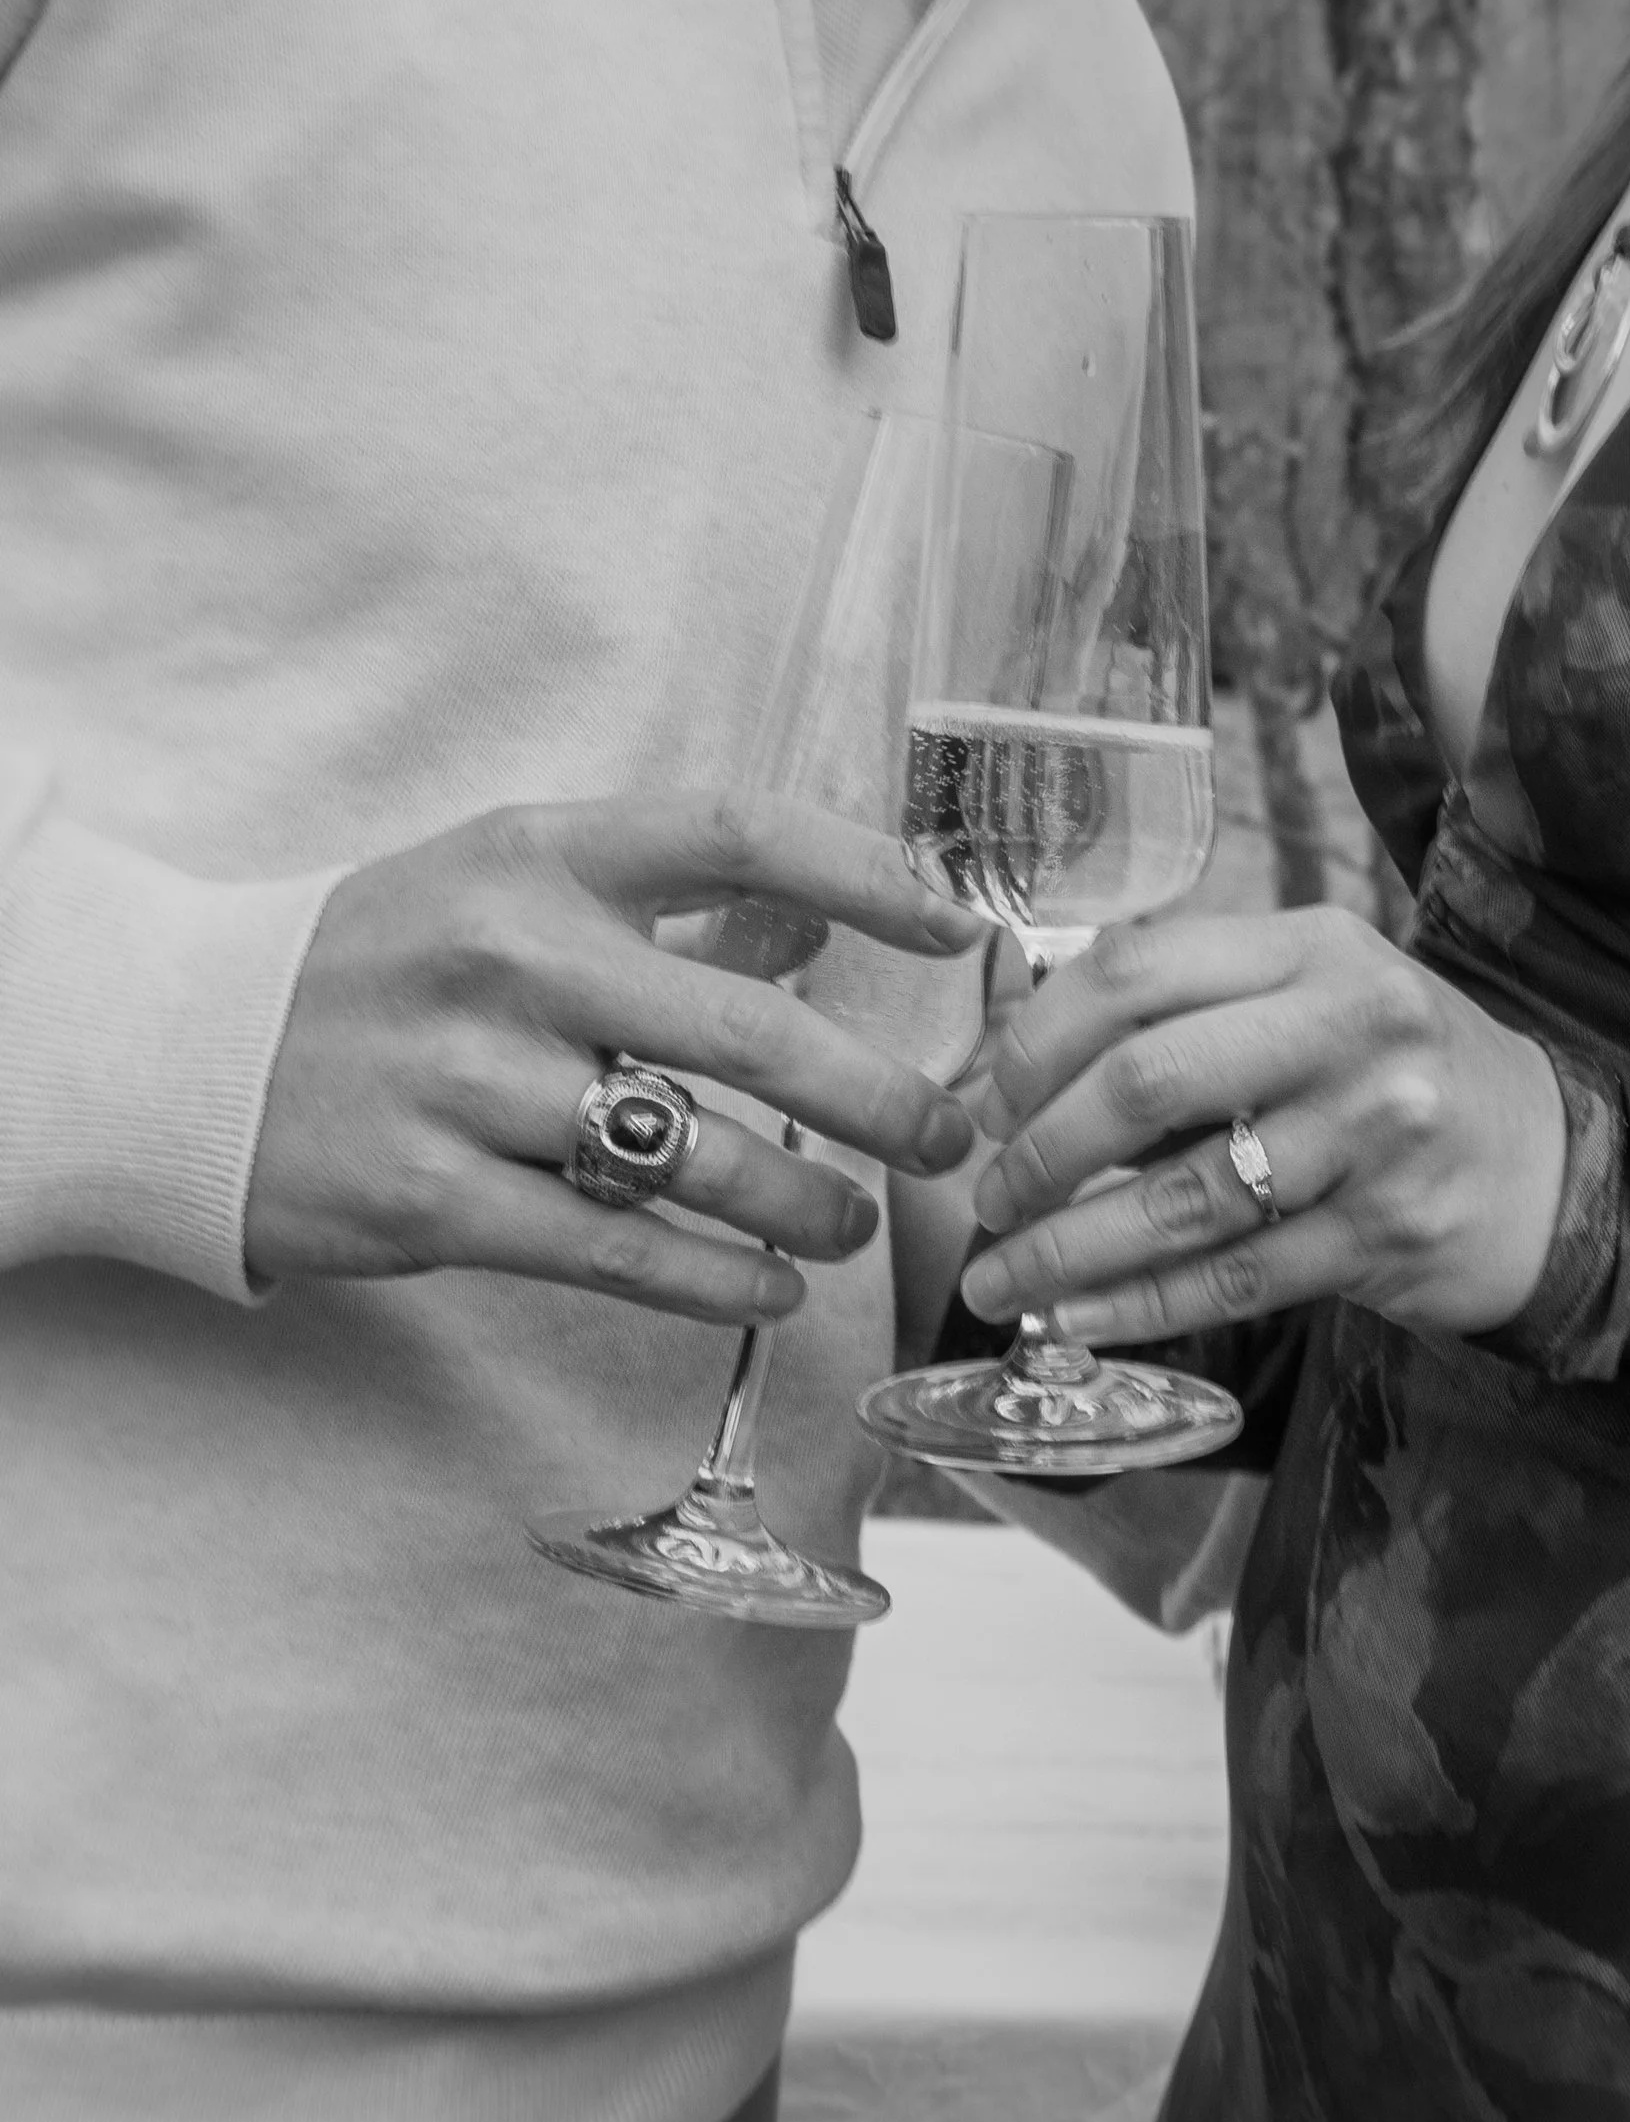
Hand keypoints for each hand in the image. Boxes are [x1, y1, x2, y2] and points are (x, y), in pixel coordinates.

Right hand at [244, 791, 982, 1322]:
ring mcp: (467, 1082)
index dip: (867, 876)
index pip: (738, 833)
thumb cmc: (381, 961)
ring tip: (856, 1224)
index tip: (958, 932)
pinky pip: (611, 1249)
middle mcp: (511, 956)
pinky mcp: (428, 1200)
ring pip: (692, 1154)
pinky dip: (711, 1278)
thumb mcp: (504, 883)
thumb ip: (657, 903)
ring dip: (804, 1200)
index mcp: (540, 854)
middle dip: (877, 1093)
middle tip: (947, 1136)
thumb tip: (816, 926)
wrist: (179, 1054)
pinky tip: (768, 1289)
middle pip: (749, 1026)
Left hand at [955, 908, 1567, 1345]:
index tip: (988, 1095)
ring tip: (999, 1280)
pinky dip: (1138, 1307)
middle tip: (988, 1194)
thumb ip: (1194, 1003)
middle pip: (1148, 1079)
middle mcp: (1351, 1027)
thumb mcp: (1315, 992)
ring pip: (1183, 1198)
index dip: (1037, 1038)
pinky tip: (1074, 1321)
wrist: (1550, 1162)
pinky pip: (1232, 1280)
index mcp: (1314, 945)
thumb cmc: (1393, 1068)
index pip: (1138, 969)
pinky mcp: (1386, 1234)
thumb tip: (1018, 1063)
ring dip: (1068, 1248)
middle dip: (1040, 1147)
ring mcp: (1376, 1134)